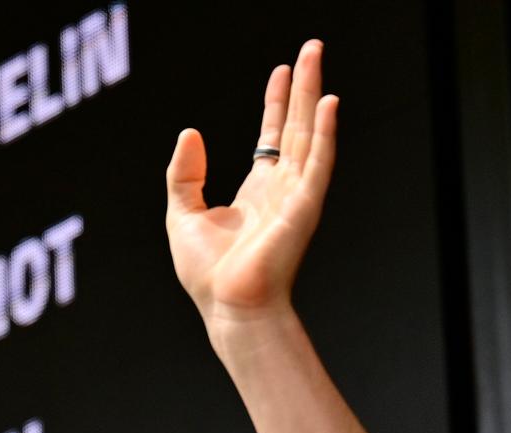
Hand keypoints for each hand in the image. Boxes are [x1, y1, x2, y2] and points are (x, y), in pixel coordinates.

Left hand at [165, 39, 337, 325]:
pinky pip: (318, 161)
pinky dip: (325, 131)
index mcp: (256, 192)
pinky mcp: (304, 207)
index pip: (272, 138)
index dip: (276, 103)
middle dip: (302, 86)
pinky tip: (328, 102)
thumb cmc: (208, 275)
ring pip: (307, 133)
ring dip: (313, 94)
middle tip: (311, 48)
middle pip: (295, 126)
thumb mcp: (182, 213)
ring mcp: (295, 196)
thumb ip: (184, 174)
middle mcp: (281, 190)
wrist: (229, 307)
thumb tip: (190, 133)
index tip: (282, 72)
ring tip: (316, 57)